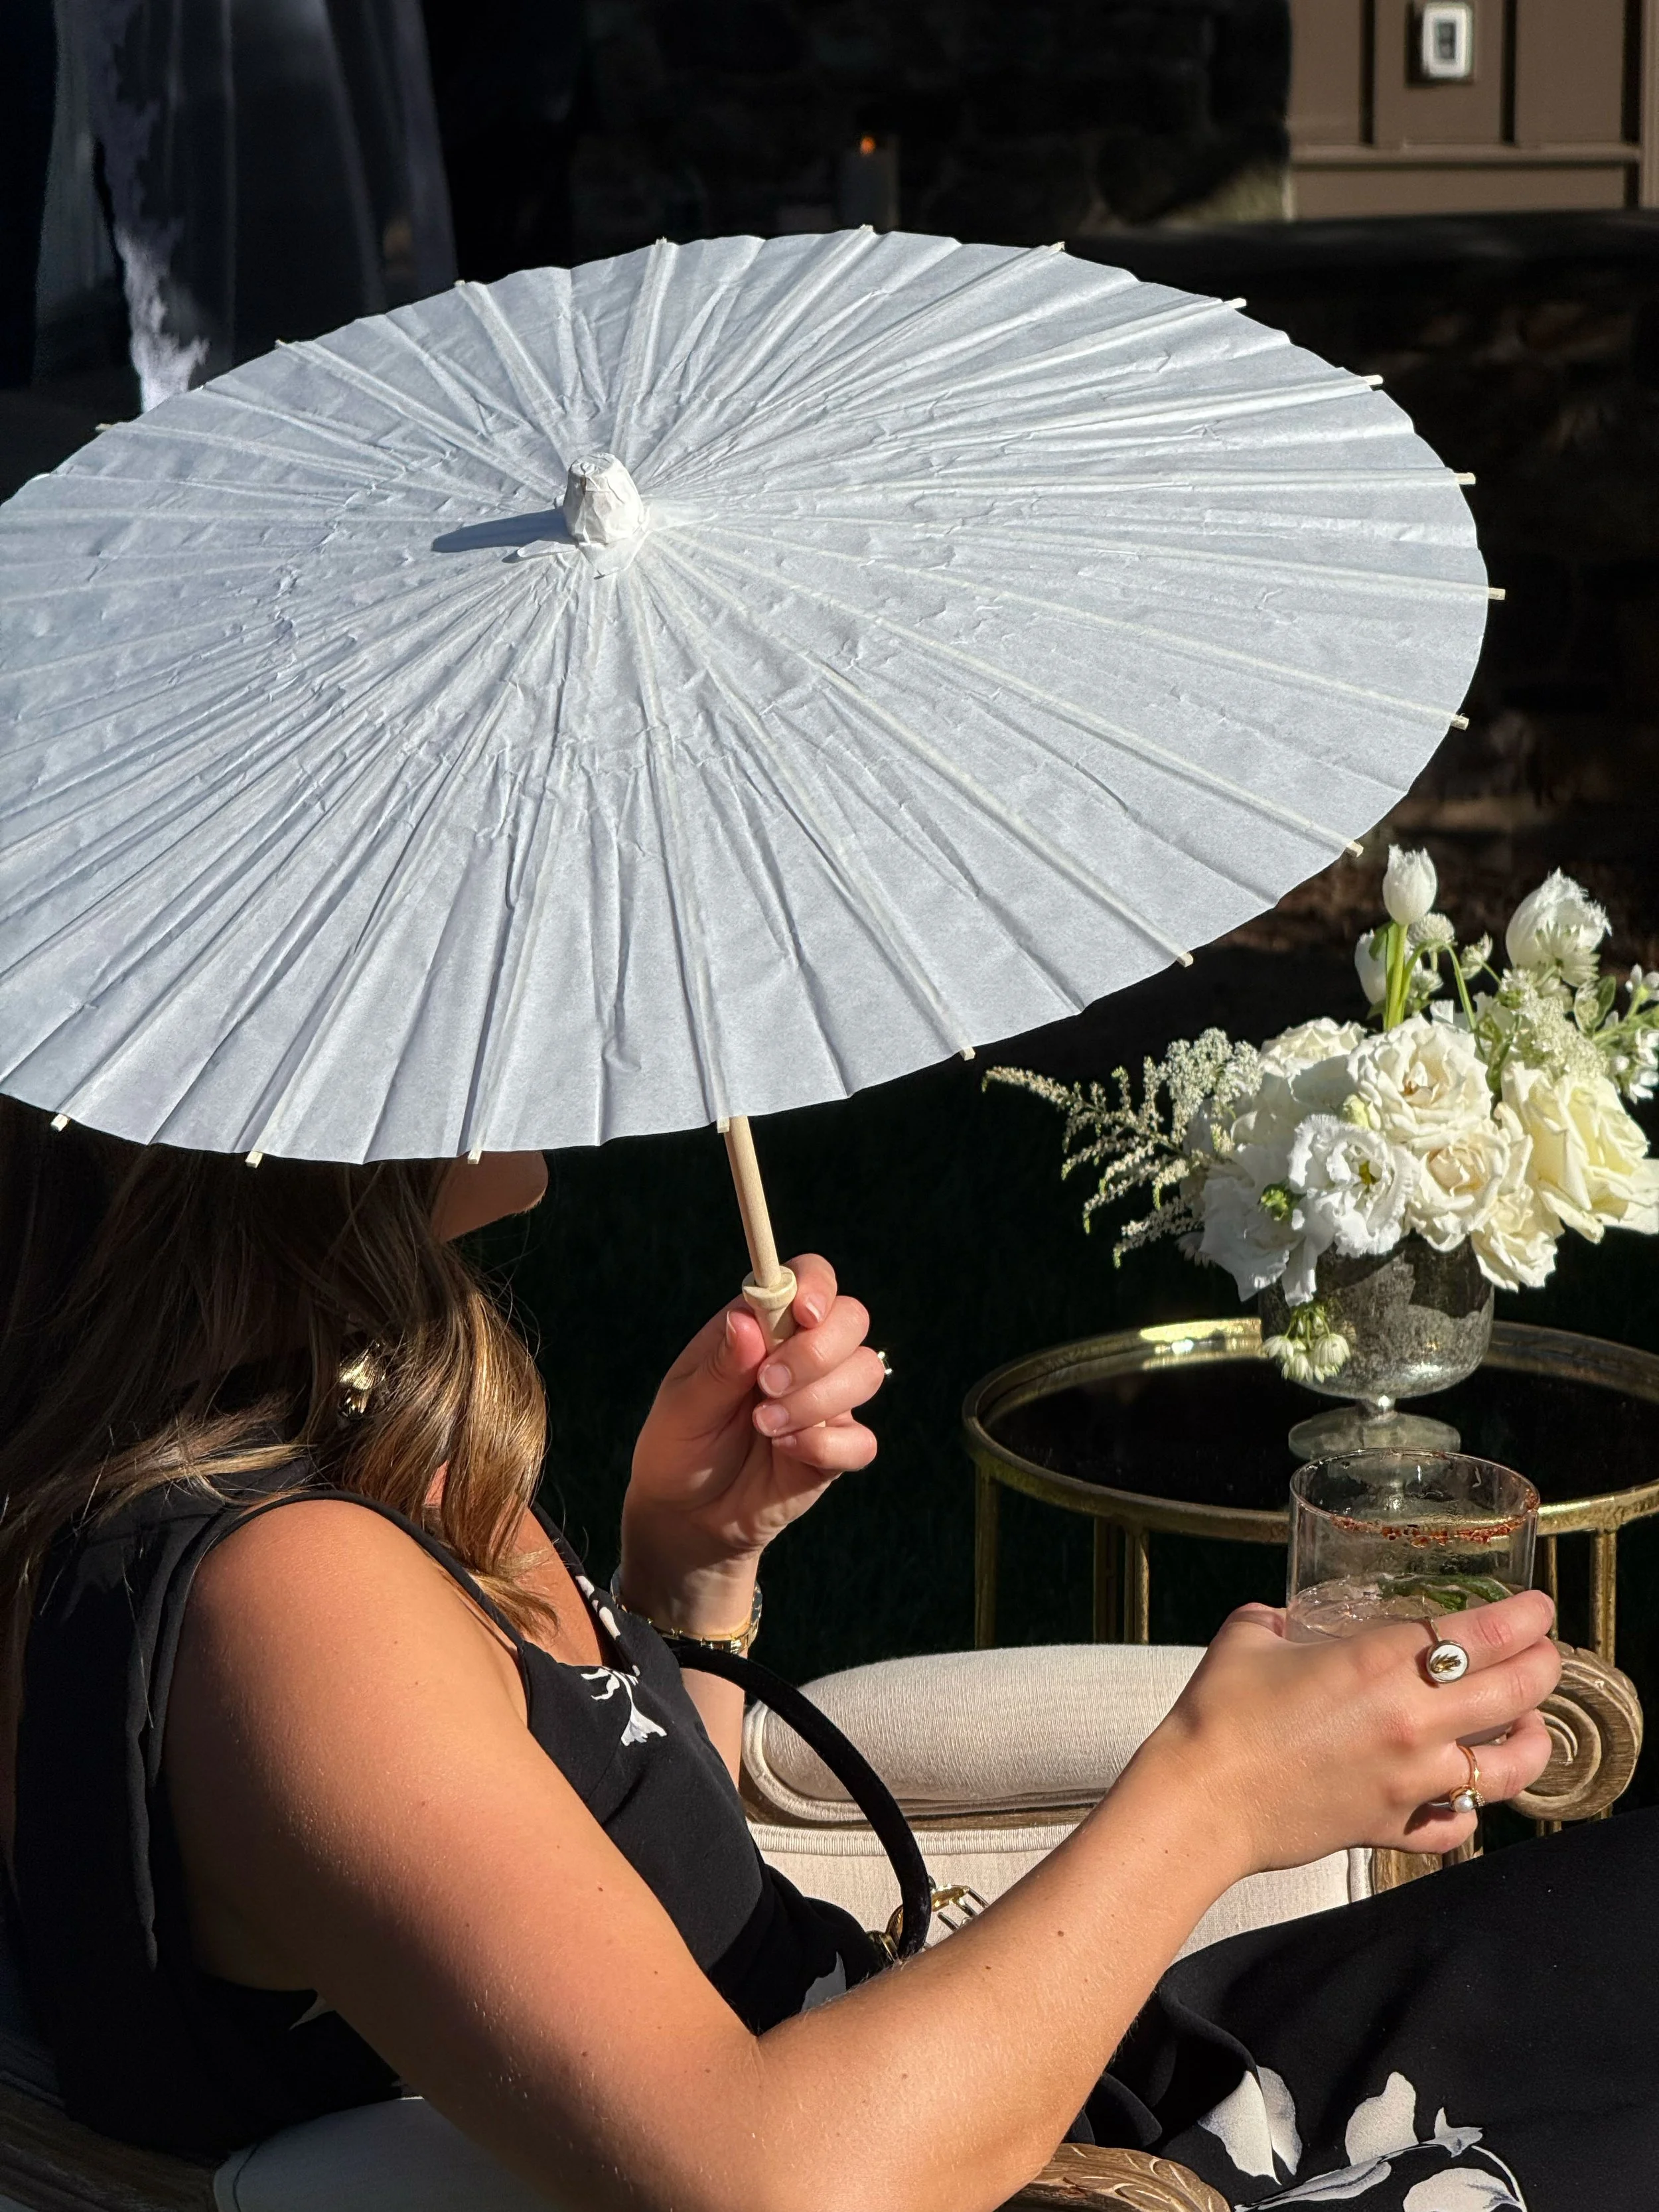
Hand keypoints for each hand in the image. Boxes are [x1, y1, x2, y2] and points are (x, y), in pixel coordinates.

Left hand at [619, 1255, 884, 1632]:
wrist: (687, 1516)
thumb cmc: (678, 1447)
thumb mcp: (682, 1407)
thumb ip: (718, 1368)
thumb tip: (746, 1321)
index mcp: (763, 1327)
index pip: (810, 1279)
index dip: (818, 1286)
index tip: (804, 1314)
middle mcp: (801, 1354)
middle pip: (851, 1319)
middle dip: (817, 1351)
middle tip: (767, 1385)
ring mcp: (825, 1401)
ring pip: (866, 1372)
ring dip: (817, 1399)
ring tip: (766, 1428)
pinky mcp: (836, 1450)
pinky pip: (862, 1440)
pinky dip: (828, 1446)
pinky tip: (788, 1453)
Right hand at [1135, 1591, 1560, 1876]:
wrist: (1200, 1799)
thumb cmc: (1219, 1715)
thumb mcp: (1250, 1636)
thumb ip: (1279, 1619)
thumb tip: (1285, 1619)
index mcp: (1383, 1663)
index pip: (1489, 1633)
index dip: (1528, 1616)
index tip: (1538, 1608)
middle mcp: (1415, 1723)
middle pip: (1520, 1692)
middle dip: (1545, 1666)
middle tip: (1542, 1654)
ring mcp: (1412, 1782)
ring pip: (1512, 1768)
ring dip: (1531, 1740)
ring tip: (1527, 1725)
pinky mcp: (1393, 1828)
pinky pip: (1459, 1825)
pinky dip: (1470, 1809)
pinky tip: (1463, 1792)